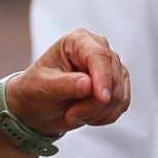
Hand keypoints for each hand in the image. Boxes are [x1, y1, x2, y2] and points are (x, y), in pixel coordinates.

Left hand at [5, 29, 130, 134]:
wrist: (38, 106)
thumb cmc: (36, 90)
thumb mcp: (42, 87)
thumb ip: (65, 85)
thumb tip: (88, 84)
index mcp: (78, 41)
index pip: (99, 56)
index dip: (103, 77)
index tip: (101, 98)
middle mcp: (99, 49)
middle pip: (112, 78)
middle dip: (92, 104)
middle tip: (70, 115)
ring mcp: (112, 67)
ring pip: (119, 95)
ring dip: (96, 112)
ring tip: (74, 114)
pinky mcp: (119, 84)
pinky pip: (121, 105)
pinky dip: (104, 116)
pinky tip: (86, 115)